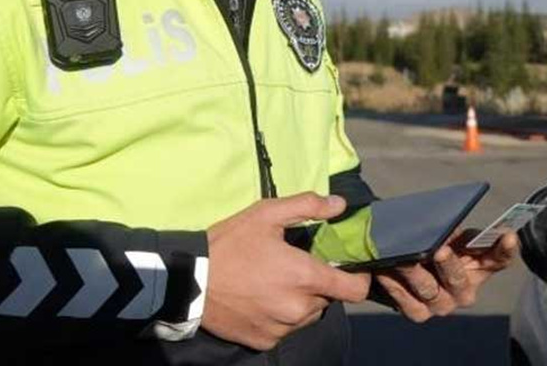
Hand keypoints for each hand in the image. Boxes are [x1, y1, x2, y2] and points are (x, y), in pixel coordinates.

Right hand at [204, 193, 371, 350]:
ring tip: (275, 283)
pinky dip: (280, 317)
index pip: (355, 290)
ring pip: (307, 315)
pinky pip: (285, 329)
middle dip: (319, 284)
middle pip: (328, 299)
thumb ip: (307, 206)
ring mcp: (282, 329)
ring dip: (300, 302)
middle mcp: (299, 309)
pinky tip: (261, 300)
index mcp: (305, 278)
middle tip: (296, 267)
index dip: (357, 278)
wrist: (189, 281)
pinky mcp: (265, 342)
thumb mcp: (266, 214)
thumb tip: (341, 204)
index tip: (347, 268)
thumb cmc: (229, 243)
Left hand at [375, 228, 518, 322]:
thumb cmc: (432, 239)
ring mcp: (443, 304)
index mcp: (480, 266)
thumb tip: (445, 226)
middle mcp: (465, 290)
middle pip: (459, 280)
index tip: (508, 234)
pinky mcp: (419, 313)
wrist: (404, 256)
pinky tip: (385, 271)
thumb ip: (452, 228)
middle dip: (448, 265)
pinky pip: (409, 304)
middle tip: (439, 249)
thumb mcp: (446, 231)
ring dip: (415, 274)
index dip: (505, 249)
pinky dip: (396, 287)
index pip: (500, 259)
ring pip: (431, 293)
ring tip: (403, 258)